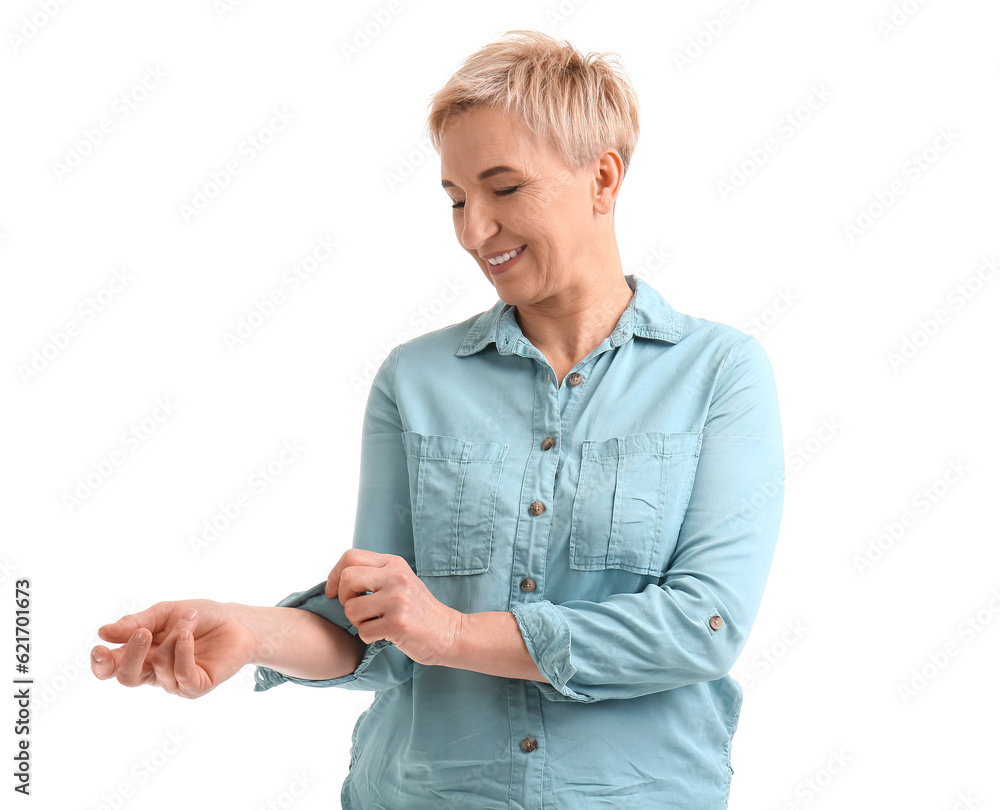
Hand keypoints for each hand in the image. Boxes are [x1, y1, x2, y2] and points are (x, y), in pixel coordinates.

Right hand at [91, 600, 256, 697]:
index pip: (112, 667)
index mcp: (141, 654)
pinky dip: (183, 651)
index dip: (101, 664)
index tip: (99, 649)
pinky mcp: (196, 687)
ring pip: (160, 665)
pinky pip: (182, 675)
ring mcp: (175, 682)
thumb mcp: (166, 613)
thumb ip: (137, 623)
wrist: (236, 621)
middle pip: (128, 677)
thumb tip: (104, 632)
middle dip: (132, 654)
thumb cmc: (199, 617)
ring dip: (174, 636)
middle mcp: (155, 672)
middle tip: (144, 633)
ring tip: (190, 617)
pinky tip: (188, 634)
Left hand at [325, 550, 461, 666]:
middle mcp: (397, 577)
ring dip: (358, 622)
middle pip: (347, 579)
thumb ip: (374, 574)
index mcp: (394, 564)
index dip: (334, 575)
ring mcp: (398, 600)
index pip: (350, 557)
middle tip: (358, 608)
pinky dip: (370, 637)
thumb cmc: (418, 609)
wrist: (449, 632)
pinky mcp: (398, 624)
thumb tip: (336, 579)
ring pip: (351, 609)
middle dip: (344, 599)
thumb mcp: (400, 581)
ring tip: (377, 622)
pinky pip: (363, 632)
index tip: (332, 592)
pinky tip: (386, 634)